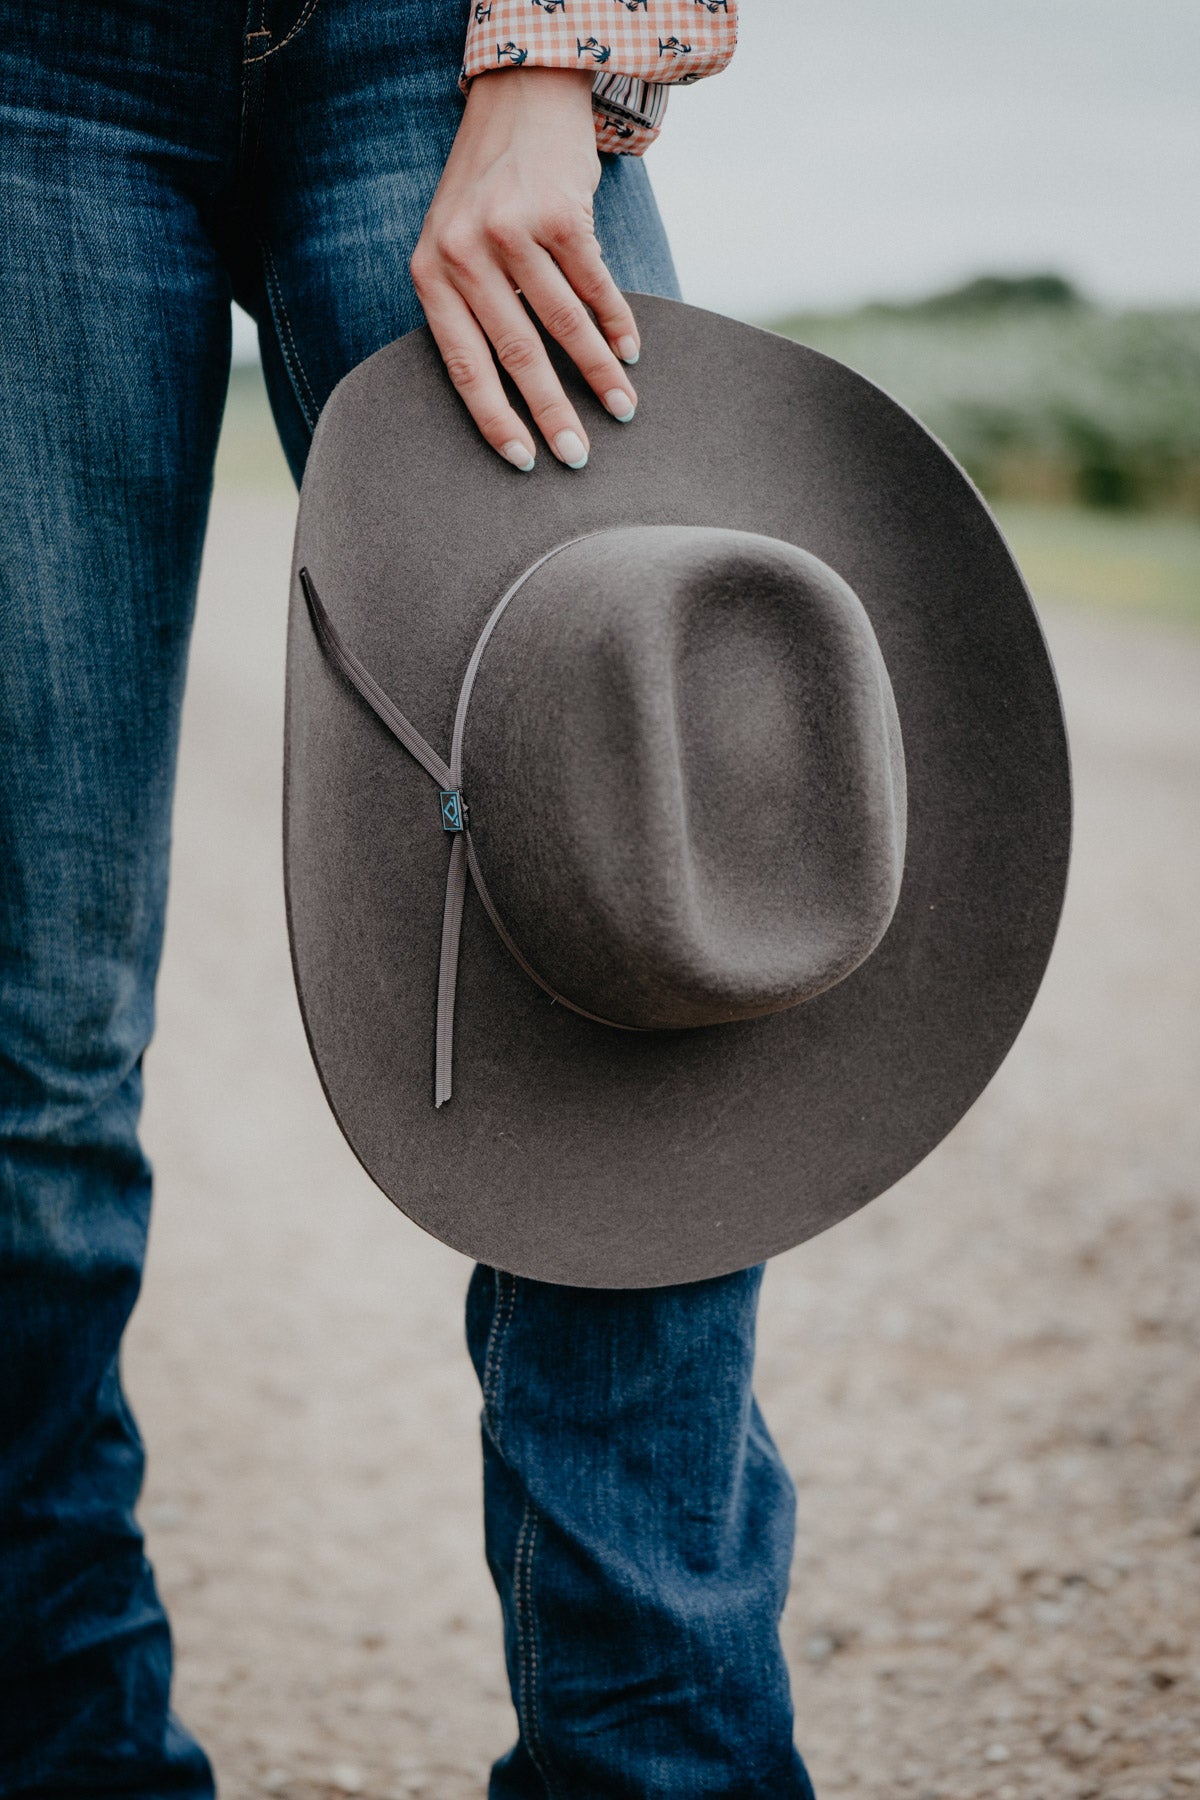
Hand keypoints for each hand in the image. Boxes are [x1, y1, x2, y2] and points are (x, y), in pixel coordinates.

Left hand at [409, 67, 639, 470]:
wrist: (518, 99)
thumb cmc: (488, 190)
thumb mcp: (457, 244)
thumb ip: (472, 306)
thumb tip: (513, 391)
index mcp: (430, 274)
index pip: (463, 366)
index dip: (495, 419)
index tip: (524, 462)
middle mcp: (464, 253)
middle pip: (517, 355)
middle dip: (553, 413)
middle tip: (579, 457)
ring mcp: (511, 230)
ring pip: (563, 324)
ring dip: (599, 374)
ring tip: (621, 410)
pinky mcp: (558, 211)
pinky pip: (595, 284)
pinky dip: (617, 323)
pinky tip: (630, 353)